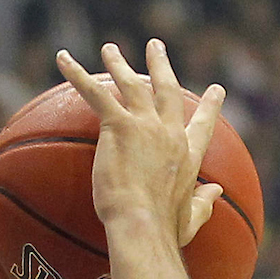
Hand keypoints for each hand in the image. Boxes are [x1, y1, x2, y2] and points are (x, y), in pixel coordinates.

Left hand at [56, 41, 225, 243]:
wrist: (143, 225)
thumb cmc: (165, 230)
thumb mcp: (191, 218)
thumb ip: (205, 203)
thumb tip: (217, 193)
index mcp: (187, 154)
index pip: (201, 125)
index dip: (209, 107)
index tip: (216, 90)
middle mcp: (169, 132)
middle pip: (166, 90)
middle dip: (160, 66)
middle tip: (155, 47)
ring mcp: (145, 125)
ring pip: (132, 84)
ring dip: (119, 64)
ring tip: (109, 49)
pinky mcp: (119, 126)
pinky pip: (94, 93)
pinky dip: (77, 74)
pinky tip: (63, 59)